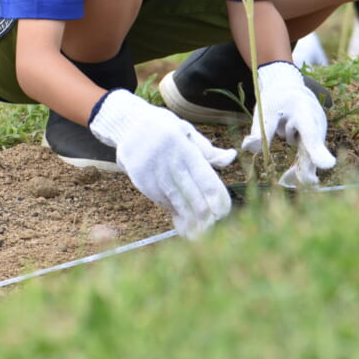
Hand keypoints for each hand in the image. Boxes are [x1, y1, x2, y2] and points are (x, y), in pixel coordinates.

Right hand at [89, 89, 235, 238]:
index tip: (223, 212)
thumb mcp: (186, 131)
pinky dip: (174, 212)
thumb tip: (231, 157)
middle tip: (214, 229)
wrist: (128, 123)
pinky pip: (162, 200)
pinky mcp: (141, 181)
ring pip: (176, 202)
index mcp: (184, 147)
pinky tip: (183, 222)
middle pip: (192, 195)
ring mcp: (153, 172)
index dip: (216, 198)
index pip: (205, 178)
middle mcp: (169, 160)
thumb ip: (208, 149)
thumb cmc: (164, 127)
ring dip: (189, 220)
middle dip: (205, 216)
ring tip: (200, 235)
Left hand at [242, 62, 335, 186]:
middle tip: (297, 185)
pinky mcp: (315, 139)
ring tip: (285, 182)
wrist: (289, 88)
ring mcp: (318, 131)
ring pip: (311, 155)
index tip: (327, 165)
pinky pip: (308, 156)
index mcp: (303, 109)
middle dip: (306, 169)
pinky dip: (299, 168)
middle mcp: (316, 121)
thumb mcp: (265, 110)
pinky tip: (288, 180)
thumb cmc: (276, 99)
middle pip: (314, 149)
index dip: (318, 150)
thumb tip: (249, 148)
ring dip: (300, 170)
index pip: (311, 132)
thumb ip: (260, 130)